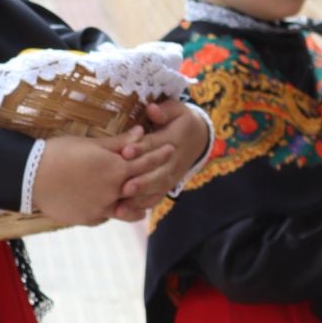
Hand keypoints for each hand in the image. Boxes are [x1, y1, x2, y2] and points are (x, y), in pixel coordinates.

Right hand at [32, 130, 162, 226]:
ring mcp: (102, 208)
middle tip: (164, 175)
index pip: (146, 162)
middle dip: (154, 180)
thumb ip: (119, 142)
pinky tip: (111, 205)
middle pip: (142, 188)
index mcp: (115, 169)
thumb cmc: (59, 153)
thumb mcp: (91, 143)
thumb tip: (141, 133)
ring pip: (128, 208)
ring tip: (141, 199)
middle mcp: (113, 192)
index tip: (172, 149)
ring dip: (135, 202)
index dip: (160, 155)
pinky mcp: (89, 219)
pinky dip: (111, 209)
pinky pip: (107, 215)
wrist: (30, 176)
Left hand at [108, 100, 208, 219]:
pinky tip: (125, 213)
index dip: (141, 149)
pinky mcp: (168, 185)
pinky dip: (142, 206)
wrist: (199, 137)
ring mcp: (171, 175)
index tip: (126, 152)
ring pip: (157, 189)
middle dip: (142, 182)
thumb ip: (164, 111)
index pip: (155, 145)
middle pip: (157, 173)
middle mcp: (172, 161)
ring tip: (122, 207)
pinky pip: (156, 197)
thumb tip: (152, 109)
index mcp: (173, 140)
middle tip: (124, 187)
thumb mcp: (177, 110)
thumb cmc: (181, 121)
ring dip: (140, 199)